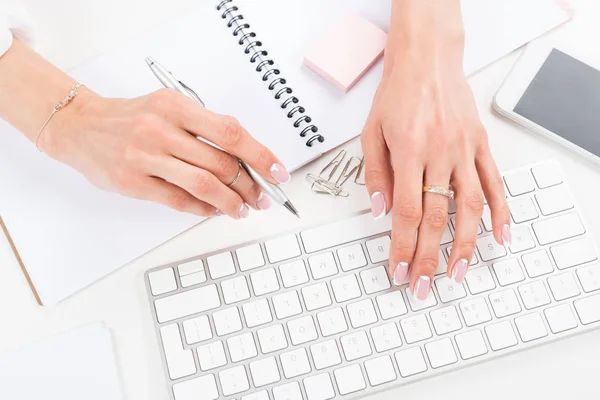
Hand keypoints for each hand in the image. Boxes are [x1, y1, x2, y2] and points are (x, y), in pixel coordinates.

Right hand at [40, 88, 290, 217]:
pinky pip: (179, 201)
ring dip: (231, 202)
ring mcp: (145, 157)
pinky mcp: (133, 182)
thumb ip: (205, 129)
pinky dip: (204, 209)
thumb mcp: (169, 109)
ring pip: (204, 185)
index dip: (260, 155)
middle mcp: (162, 129)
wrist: (81, 127)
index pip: (231, 133)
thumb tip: (247, 159)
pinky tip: (215, 211)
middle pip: (221, 163)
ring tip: (242, 209)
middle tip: (261, 197)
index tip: (278, 172)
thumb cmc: (132, 118)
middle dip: (250, 185)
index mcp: (176, 106)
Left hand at [361, 5, 510, 299]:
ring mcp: (464, 151)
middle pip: (435, 218)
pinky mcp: (480, 146)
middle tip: (423, 286)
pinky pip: (495, 183)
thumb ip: (376, 173)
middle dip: (428, 257)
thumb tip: (380, 211)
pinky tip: (501, 237)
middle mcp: (440, 153)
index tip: (398, 270)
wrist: (427, 61)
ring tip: (459, 274)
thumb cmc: (397, 94)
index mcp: (409, 152)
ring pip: (469, 207)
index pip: (406, 212)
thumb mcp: (371, 131)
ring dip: (466, 246)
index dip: (402, 246)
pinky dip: (501, 213)